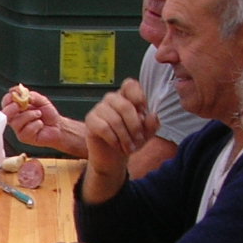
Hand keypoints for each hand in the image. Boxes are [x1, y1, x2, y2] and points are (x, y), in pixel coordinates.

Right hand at [4, 89, 86, 157]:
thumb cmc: (49, 114)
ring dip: (30, 115)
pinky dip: (36, 125)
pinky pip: (26, 129)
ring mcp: (19, 128)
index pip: (6, 102)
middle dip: (11, 108)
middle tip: (19, 105)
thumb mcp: (42, 100)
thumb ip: (32, 95)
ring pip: (16, 121)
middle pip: (5, 114)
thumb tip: (23, 93)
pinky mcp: (24, 137)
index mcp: (18, 108)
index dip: (8, 98)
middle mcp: (16, 118)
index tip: (14, 94)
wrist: (58, 126)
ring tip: (39, 114)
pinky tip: (40, 124)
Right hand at [80, 79, 157, 199]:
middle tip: (138, 140)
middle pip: (125, 106)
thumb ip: (152, 124)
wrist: (112, 157)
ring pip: (115, 119)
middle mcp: (112, 99)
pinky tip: (117, 146)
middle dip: (135, 127)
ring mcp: (99, 108)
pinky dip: (114, 140)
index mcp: (126, 97)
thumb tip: (152, 115)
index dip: (138, 97)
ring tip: (129, 148)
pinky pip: (104, 128)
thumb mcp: (146, 134)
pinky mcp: (90, 120)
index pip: (130, 85)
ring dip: (125, 137)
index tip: (144, 112)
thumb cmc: (129, 140)